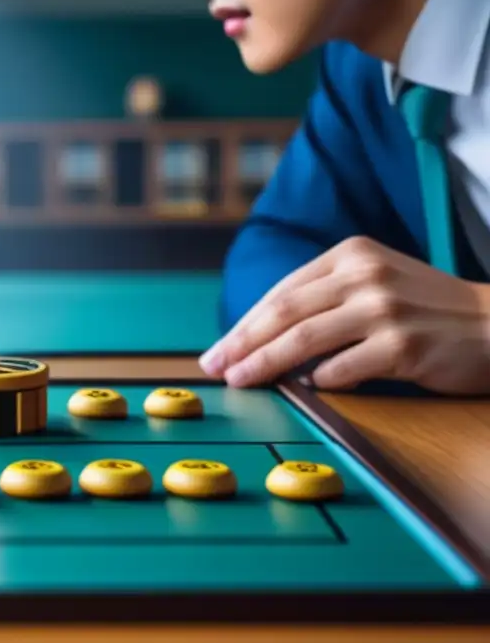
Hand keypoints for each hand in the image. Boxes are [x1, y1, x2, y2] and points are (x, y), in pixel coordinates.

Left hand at [200, 236, 489, 393]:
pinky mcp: (403, 344)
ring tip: (241, 381)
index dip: (244, 323)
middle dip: (242, 343)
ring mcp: (384, 308)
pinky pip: (345, 368)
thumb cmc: (427, 309)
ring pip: (304, 339)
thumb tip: (262, 337)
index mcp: (350, 254)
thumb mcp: (376, 283)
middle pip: (284, 313)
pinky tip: (305, 388)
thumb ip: (325, 300)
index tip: (219, 349)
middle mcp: (364, 275)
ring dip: (265, 363)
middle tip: (214, 366)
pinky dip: (319, 380)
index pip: (282, 292)